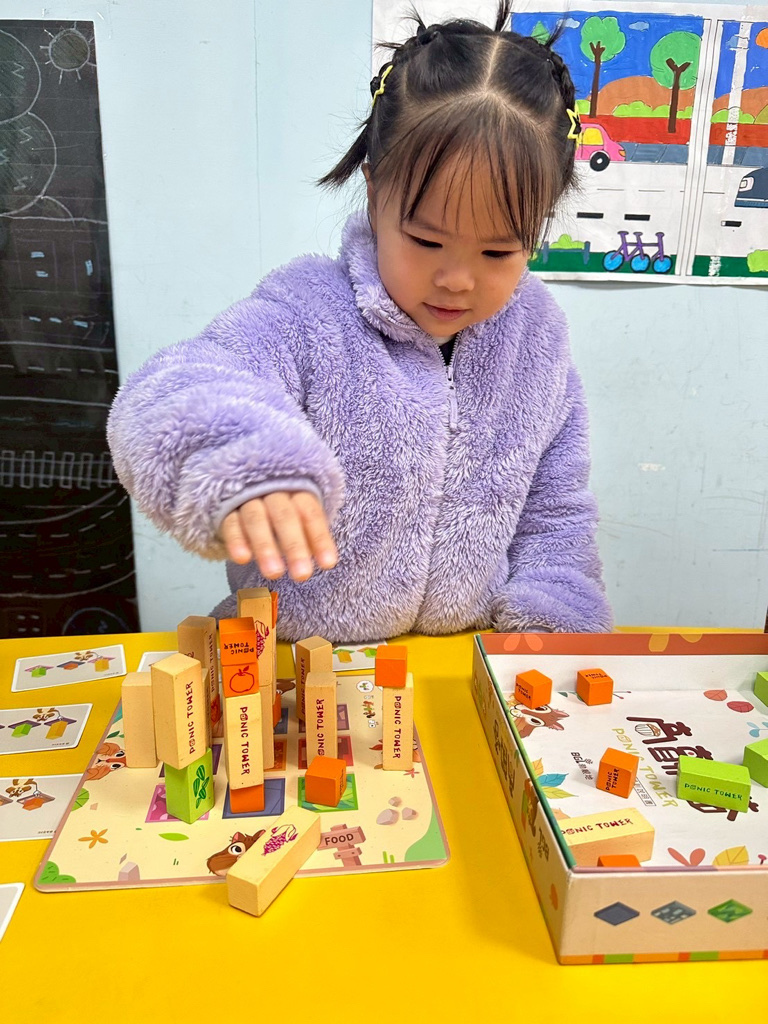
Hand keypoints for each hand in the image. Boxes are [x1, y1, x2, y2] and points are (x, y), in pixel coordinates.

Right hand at [221, 491, 337, 581]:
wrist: (244, 497)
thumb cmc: (281, 516)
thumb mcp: (300, 522)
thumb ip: (310, 538)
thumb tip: (326, 561)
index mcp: (297, 493)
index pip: (311, 514)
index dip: (320, 538)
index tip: (328, 564)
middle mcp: (273, 493)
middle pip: (285, 516)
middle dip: (294, 546)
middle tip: (302, 575)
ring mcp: (248, 501)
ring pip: (256, 519)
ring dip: (265, 546)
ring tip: (274, 573)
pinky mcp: (226, 512)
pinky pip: (231, 524)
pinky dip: (237, 541)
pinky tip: (242, 559)